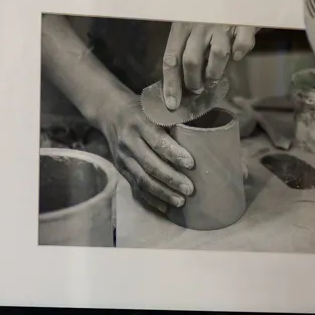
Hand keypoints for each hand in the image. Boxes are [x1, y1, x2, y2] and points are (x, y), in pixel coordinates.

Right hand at [101, 100, 195, 214]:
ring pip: (142, 180)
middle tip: (190, 189)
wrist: (111, 113)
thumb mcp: (157, 106)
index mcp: (140, 123)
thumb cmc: (144, 110)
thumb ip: (176, 117)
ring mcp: (122, 157)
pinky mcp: (121, 169)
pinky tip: (165, 207)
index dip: (174, 154)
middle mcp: (129, 141)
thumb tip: (203, 130)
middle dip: (171, 179)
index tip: (191, 164)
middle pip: (150, 165)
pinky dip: (151, 199)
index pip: (157, 141)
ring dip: (162, 193)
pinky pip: (135, 187)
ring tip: (181, 202)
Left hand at [162, 23, 256, 112]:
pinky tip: (237, 56)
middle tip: (197, 89)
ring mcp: (221, 24)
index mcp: (181, 26)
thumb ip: (186, 48)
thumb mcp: (191, 26)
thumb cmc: (209, 13)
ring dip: (215, 73)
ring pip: (217, 55)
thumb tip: (181, 82)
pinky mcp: (243, 23)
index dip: (171, 84)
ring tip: (214, 79)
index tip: (173, 104)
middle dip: (193, 81)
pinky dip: (240, 53)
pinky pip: (242, 45)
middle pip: (191, 60)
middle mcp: (199, 25)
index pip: (171, 59)